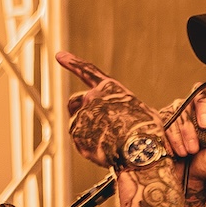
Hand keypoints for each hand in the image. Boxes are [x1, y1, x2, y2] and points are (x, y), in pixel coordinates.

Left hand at [58, 50, 162, 169]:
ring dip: (88, 132)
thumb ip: (124, 108)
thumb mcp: (142, 111)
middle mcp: (91, 98)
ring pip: (78, 125)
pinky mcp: (76, 134)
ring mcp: (82, 115)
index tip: (59, 56)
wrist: (138, 150)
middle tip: (91, 125)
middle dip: (78, 111)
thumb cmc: (146, 131)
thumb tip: (122, 117)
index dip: (72, 62)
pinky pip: (79, 141)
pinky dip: (89, 146)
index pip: (87, 71)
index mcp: (109, 88)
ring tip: (108, 143)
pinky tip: (105, 150)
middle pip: (76, 102)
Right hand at [161, 76, 205, 193]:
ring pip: (183, 108)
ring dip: (188, 131)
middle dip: (203, 108)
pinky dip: (175, 137)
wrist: (188, 177)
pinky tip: (181, 151)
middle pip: (201, 92)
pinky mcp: (166, 119)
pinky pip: (168, 120)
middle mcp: (200, 104)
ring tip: (193, 150)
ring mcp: (182, 110)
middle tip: (205, 126)